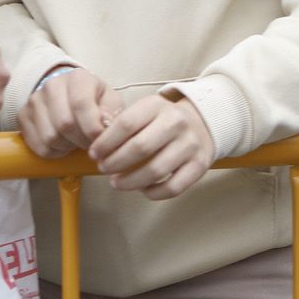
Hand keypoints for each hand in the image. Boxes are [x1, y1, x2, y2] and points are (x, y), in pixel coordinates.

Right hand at [18, 67, 121, 157]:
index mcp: (78, 78)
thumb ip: (112, 112)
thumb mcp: (110, 100)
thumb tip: (105, 127)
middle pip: (65, 124)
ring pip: (50, 137)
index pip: (81, 105)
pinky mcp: (22, 117)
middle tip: (92, 144)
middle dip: (82, 140)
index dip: (93, 128)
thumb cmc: (94, 98)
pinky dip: (54, 152)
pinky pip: (38, 146)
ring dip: (68, 147)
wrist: (68, 92)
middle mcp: (52, 86)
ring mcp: (34, 101)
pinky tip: (64, 144)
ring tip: (78, 141)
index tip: (101, 139)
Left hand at [88, 90, 216, 199]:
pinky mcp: (200, 165)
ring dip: (129, 182)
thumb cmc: (163, 121)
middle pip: (139, 148)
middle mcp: (177, 123)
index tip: (94, 153)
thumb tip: (97, 149)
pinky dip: (152, 193)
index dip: (104, 143)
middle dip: (114, 163)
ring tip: (117, 182)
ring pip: (154, 171)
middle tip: (104, 169)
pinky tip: (142, 189)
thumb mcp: (145, 111)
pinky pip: (172, 187)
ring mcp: (191, 144)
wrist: (204, 122)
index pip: (125, 124)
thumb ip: (122, 125)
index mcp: (158, 106)